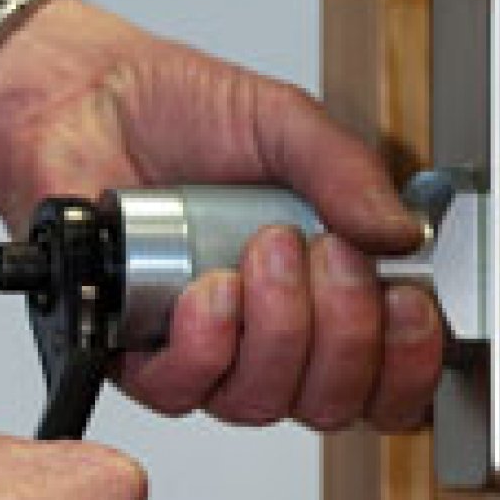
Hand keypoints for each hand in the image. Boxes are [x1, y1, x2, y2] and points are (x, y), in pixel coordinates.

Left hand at [0, 0, 441, 430]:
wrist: (90, 99)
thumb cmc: (184, 108)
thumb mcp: (284, 122)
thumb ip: (346, 171)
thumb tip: (403, 234)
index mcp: (322, 276)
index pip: (387, 364)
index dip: (410, 357)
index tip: (407, 302)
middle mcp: (272, 323)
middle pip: (335, 398)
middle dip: (345, 334)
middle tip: (325, 252)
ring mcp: (210, 343)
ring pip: (265, 400)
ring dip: (277, 331)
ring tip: (259, 252)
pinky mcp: (141, 351)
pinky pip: (184, 392)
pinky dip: (205, 346)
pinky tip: (207, 291)